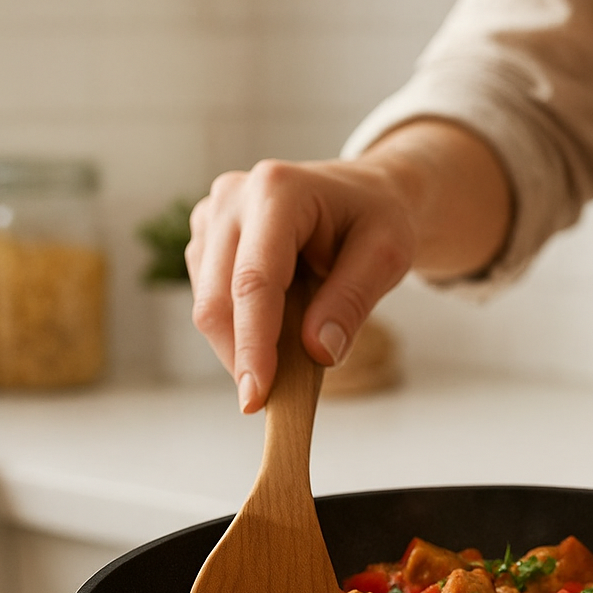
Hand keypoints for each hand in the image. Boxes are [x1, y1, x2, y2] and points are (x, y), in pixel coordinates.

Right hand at [186, 119, 510, 412]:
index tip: (256, 396)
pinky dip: (240, 329)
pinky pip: (210, 300)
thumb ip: (351, 301)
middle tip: (276, 401)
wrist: (361, 196)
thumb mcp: (387, 255)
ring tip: (291, 352)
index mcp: (277, 191)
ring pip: (208, 304)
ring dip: (242, 345)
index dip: (253, 343)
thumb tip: (317, 352)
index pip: (255, 280)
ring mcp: (211, 217)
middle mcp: (233, 198)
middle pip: (219, 298)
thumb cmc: (375, 220)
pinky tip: (276, 329)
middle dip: (243, 357)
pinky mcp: (205, 240)